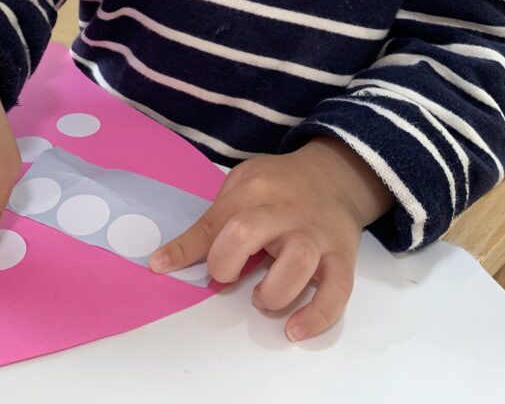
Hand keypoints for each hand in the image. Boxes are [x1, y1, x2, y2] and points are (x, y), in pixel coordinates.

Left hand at [149, 137, 393, 340]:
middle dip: (225, 261)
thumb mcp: (244, 184)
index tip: (161, 266)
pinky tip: (295, 329)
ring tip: (262, 299)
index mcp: (256, 189)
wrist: (336, 175)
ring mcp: (316, 233)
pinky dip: (317, 315)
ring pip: (298, 263)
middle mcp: (285, 210)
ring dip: (272, 292)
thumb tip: (186, 262)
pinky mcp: (342, 256)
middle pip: (248, 231)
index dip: (186, 248)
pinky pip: (338, 290)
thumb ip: (217, 219)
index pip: (215, 220)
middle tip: (224, 276)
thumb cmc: (280, 186)